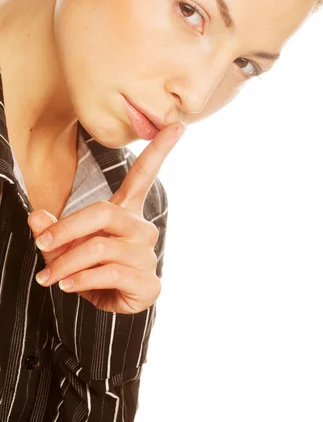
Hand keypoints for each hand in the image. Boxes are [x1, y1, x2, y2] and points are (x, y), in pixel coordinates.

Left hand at [27, 122, 185, 313]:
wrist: (110, 307)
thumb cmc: (91, 269)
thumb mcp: (66, 248)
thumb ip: (52, 231)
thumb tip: (35, 216)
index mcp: (127, 211)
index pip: (144, 175)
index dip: (160, 150)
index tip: (176, 125)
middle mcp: (141, 227)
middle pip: (103, 212)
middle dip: (67, 228)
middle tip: (41, 243)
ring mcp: (147, 254)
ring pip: (100, 247)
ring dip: (66, 263)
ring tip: (48, 277)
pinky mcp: (148, 281)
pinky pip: (109, 273)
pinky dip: (81, 280)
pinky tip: (68, 286)